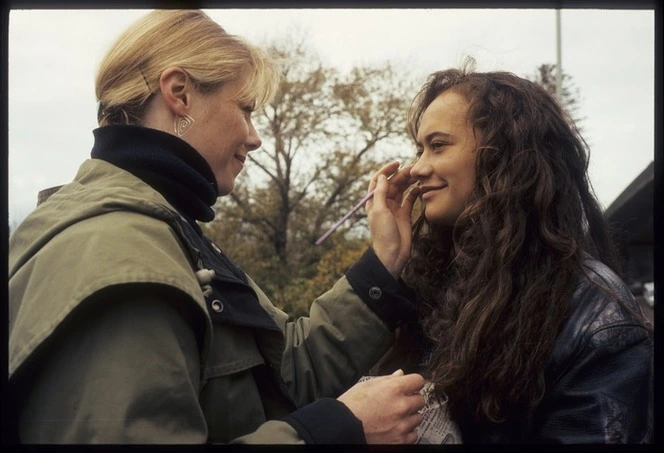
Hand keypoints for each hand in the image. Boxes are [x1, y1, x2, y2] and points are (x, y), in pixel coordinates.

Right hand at [337, 369, 425, 443]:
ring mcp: (402, 425)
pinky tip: (395, 428)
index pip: (418, 380)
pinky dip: (406, 431)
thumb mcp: (368, 384)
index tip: (411, 386)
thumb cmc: (352, 405)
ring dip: (409, 416)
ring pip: (418, 417)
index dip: (413, 383)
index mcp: (394, 389)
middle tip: (399, 402)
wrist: (342, 427)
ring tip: (394, 417)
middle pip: (421, 400)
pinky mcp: (400, 440)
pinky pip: (413, 434)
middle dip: (411, 400)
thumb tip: (401, 374)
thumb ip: (388, 379)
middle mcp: (401, 406)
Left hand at [366, 161, 419, 277]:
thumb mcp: (380, 211)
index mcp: (374, 201)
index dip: (386, 170)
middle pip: (392, 183)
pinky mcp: (405, 215)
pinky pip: (410, 200)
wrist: (392, 254)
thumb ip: (381, 193)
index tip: (397, 163)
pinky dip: (414, 192)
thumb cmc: (383, 233)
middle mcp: (384, 203)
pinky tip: (420, 187)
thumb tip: (383, 176)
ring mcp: (395, 208)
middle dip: (402, 174)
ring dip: (409, 181)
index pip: (379, 180)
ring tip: (419, 174)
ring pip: (402, 190)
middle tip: (414, 168)